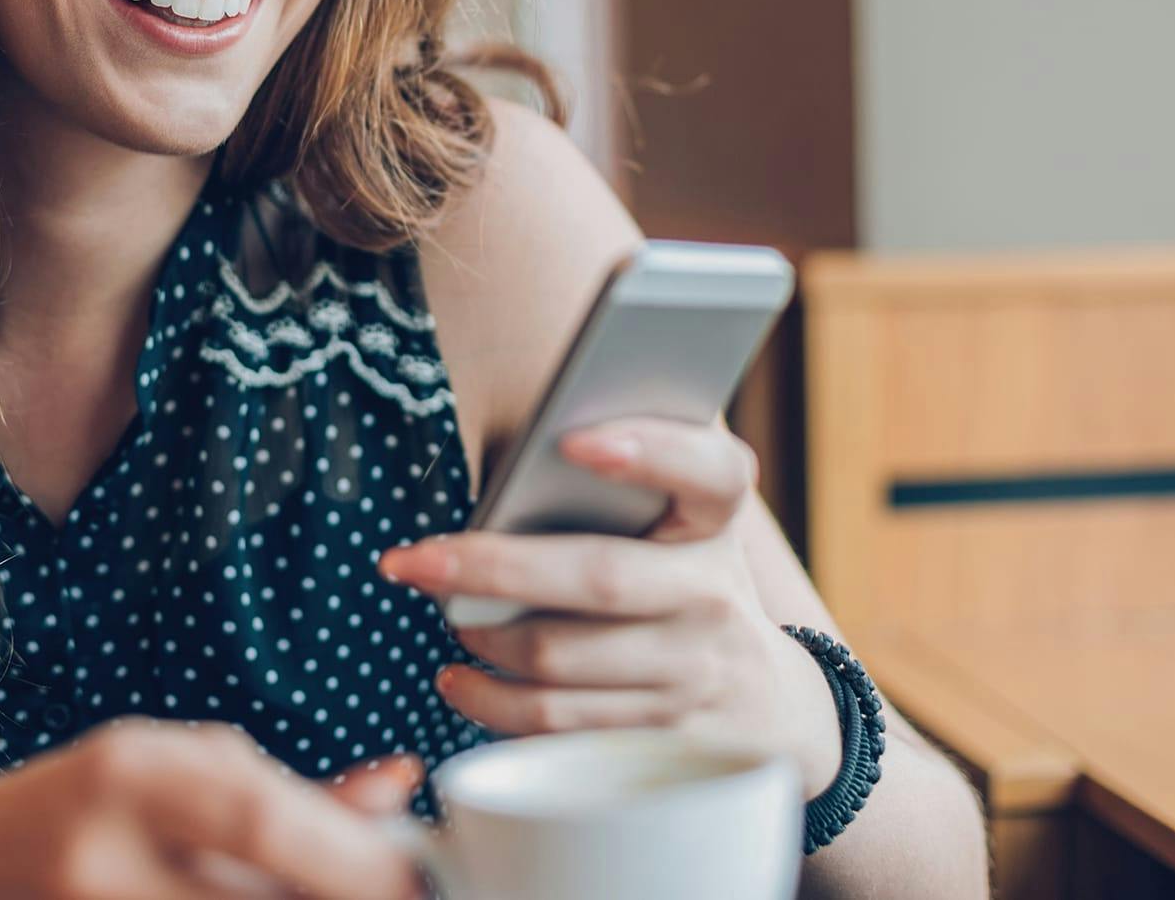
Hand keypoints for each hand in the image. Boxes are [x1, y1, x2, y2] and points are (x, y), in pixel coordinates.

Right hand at [0, 719, 421, 899]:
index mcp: (128, 776)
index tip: (420, 878)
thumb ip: (290, 788)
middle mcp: (102, 862)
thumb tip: (403, 785)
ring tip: (339, 895)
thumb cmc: (88, 805)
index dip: (355, 860)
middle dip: (347, 898)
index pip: (262, 823)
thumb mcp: (179, 766)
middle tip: (407, 895)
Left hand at [377, 418, 842, 796]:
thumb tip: (512, 467)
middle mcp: (714, 596)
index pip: (710, 471)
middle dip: (490, 567)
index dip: (650, 449)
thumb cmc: (686, 581)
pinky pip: (559, 724)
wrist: (765, 704)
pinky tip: (460, 678)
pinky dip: (493, 703)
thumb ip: (622, 484)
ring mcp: (692, 675)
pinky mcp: (661, 738)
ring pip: (560, 661)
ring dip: (482, 638)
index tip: (572, 437)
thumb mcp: (681, 524)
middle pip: (597, 577)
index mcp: (716, 522)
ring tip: (443, 615)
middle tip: (409, 560)